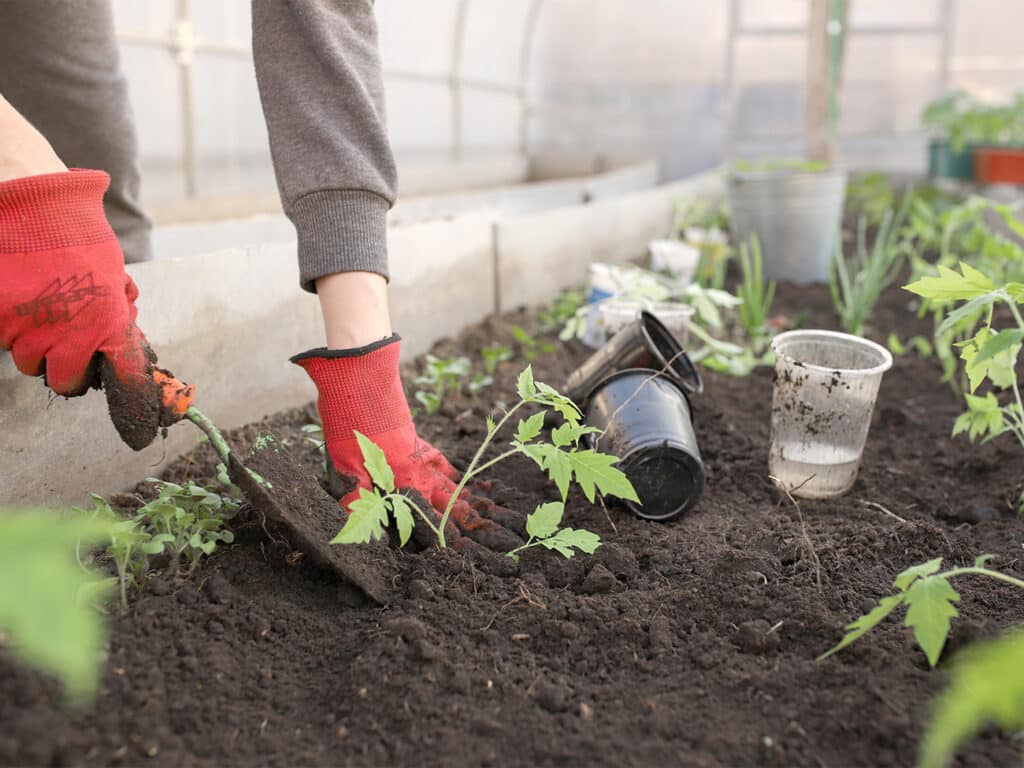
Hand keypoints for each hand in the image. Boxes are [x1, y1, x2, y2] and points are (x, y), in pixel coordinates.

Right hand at [0, 170, 188, 448]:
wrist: (28, 199)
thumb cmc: (76, 233)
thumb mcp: (112, 274)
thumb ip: (117, 315)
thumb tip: (125, 349)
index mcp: (108, 319)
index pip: (126, 379)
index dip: (133, 406)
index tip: (137, 434)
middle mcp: (68, 331)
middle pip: (66, 381)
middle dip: (68, 366)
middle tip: (66, 337)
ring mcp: (26, 328)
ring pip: (30, 364)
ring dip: (35, 345)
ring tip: (38, 305)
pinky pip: (3, 342)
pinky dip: (8, 327)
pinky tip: (16, 297)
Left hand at [293, 336, 523, 550]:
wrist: (361, 377)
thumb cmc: (350, 421)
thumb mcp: (345, 464)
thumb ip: (356, 497)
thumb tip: (357, 529)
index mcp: (402, 478)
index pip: (426, 514)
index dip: (441, 531)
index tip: (457, 546)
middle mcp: (415, 467)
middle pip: (442, 497)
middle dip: (458, 516)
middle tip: (477, 530)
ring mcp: (416, 450)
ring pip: (443, 478)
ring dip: (457, 494)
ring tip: (474, 507)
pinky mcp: (412, 436)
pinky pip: (437, 458)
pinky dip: (446, 468)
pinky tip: (451, 473)